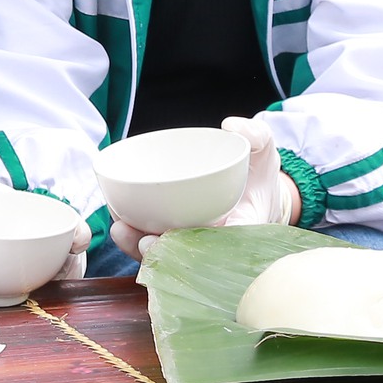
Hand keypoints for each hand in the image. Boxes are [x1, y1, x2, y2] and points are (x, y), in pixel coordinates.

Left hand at [107, 118, 299, 264]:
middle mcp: (216, 240)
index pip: (224, 245)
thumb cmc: (258, 172)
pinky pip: (156, 241)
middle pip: (188, 256)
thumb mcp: (263, 150)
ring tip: (122, 231)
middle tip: (144, 241)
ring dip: (140, 247)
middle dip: (164, 252)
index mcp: (244, 227)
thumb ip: (256, 136)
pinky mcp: (177, 233)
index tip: (178, 239)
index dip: (200, 249)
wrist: (253, 188)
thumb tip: (232, 126)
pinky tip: (119, 226)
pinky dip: (136, 238)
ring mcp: (194, 239)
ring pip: (166, 253)